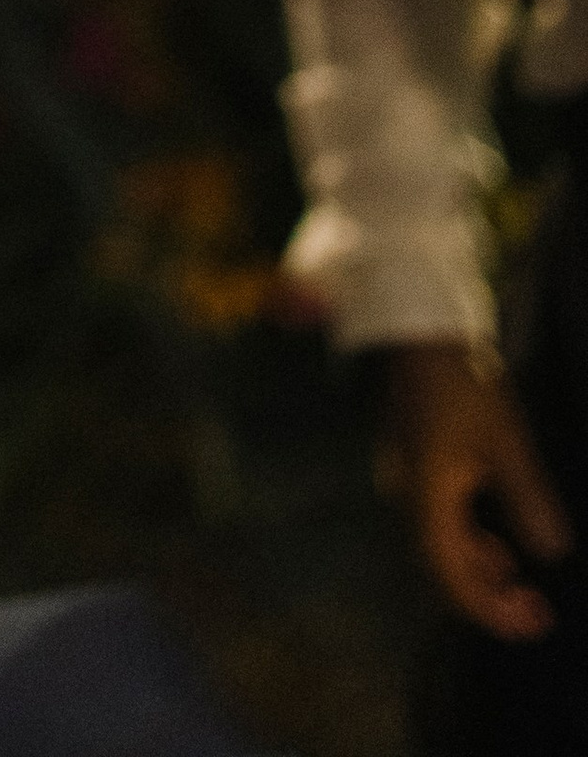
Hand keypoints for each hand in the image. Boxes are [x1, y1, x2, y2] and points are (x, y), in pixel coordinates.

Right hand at [393, 341, 574, 640]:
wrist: (418, 334)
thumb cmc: (463, 384)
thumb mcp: (506, 440)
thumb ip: (527, 499)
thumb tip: (552, 552)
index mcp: (425, 496)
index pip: (450, 576)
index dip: (489, 609)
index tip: (530, 621)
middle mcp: (405, 499)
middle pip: (439, 571)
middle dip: (486, 599)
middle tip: (534, 611)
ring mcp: (403, 484)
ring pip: (436, 550)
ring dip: (476, 573)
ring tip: (518, 580)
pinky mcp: (409, 471)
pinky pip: (434, 526)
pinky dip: (465, 546)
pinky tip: (492, 543)